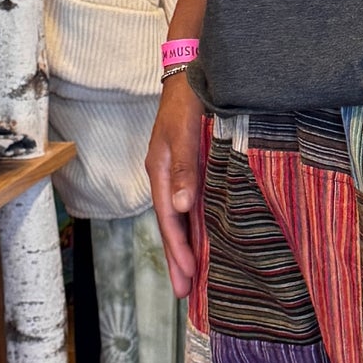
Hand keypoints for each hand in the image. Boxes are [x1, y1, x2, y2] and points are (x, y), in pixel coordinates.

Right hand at [147, 72, 205, 298]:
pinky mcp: (190, 167)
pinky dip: (195, 226)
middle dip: (177, 259)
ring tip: (192, 279)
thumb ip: (185, 168)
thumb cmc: (187, 99)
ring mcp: (176, 173)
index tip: (189, 275)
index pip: (169, 219)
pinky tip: (203, 240)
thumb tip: (182, 207)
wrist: (190, 68)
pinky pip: (190, 205)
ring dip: (186, 247)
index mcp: (160, 170)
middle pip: (171, 225)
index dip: (178, 248)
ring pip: (180, 218)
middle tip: (185, 293)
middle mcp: (166, 176)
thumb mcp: (184, 132)